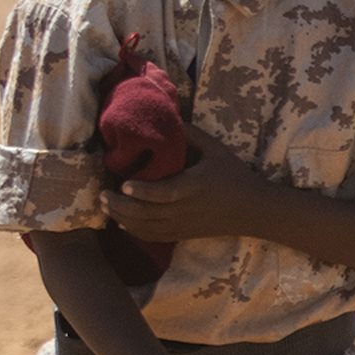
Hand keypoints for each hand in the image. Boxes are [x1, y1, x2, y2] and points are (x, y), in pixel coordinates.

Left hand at [104, 146, 265, 244]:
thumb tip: (166, 117)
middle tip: (102, 194)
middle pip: (147, 213)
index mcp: (193, 187)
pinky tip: (121, 221)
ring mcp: (182, 225)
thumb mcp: (215, 149)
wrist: (252, 210)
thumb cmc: (233, 175)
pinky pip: (152, 236)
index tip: (124, 183)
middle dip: (121, 206)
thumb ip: (190, 135)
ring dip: (122, 217)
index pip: (164, 193)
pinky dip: (133, 230)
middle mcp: (184, 210)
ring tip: (105, 205)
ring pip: (145, 227)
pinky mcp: (181, 234)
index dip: (142, 191)